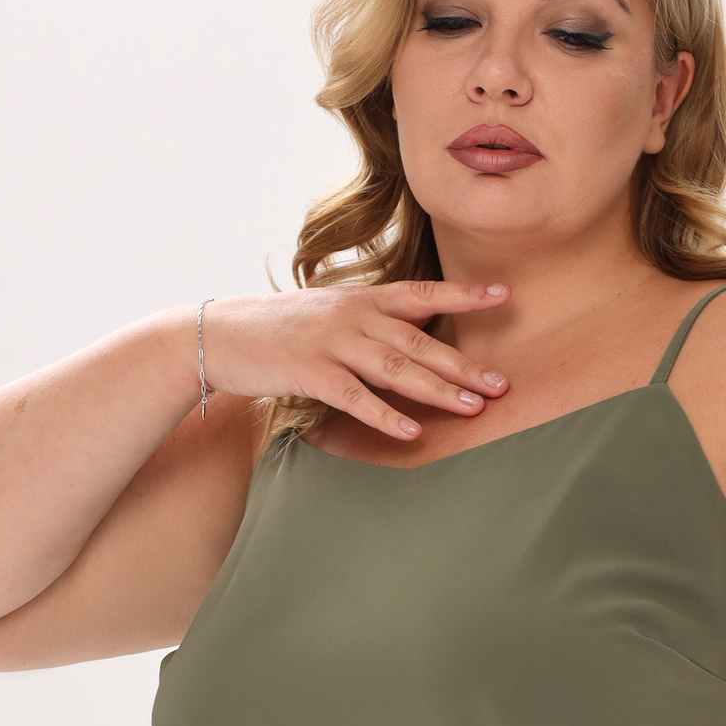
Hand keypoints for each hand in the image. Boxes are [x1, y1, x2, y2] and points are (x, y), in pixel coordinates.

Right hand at [198, 280, 509, 439]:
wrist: (220, 334)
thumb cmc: (280, 328)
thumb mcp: (330, 311)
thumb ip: (371, 322)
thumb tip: (412, 338)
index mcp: (362, 299)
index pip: (422, 293)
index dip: (464, 294)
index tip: (505, 296)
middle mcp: (353, 317)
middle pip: (419, 340)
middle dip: (463, 363)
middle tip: (502, 384)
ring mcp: (331, 343)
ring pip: (395, 369)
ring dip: (438, 389)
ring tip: (473, 408)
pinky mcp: (310, 373)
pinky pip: (355, 398)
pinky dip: (385, 416)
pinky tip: (412, 432)